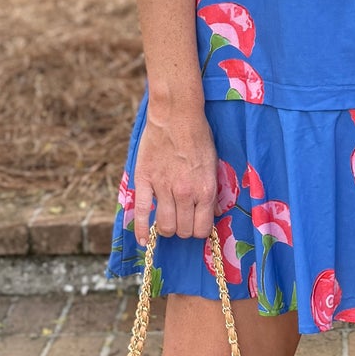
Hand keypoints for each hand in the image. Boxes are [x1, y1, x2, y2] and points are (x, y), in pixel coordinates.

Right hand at [132, 103, 217, 245]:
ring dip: (167, 229)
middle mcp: (185, 193)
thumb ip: (212, 192)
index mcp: (205, 190)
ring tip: (168, 222)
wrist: (177, 115)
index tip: (196, 225)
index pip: (201, 229)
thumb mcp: (213, 166)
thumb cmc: (199, 138)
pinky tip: (142, 240)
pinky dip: (141, 230)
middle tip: (182, 220)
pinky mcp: (145, 181)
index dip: (199, 231)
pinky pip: (141, 212)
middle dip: (183, 229)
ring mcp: (163, 188)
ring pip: (165, 226)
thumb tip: (213, 214)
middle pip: (183, 230)